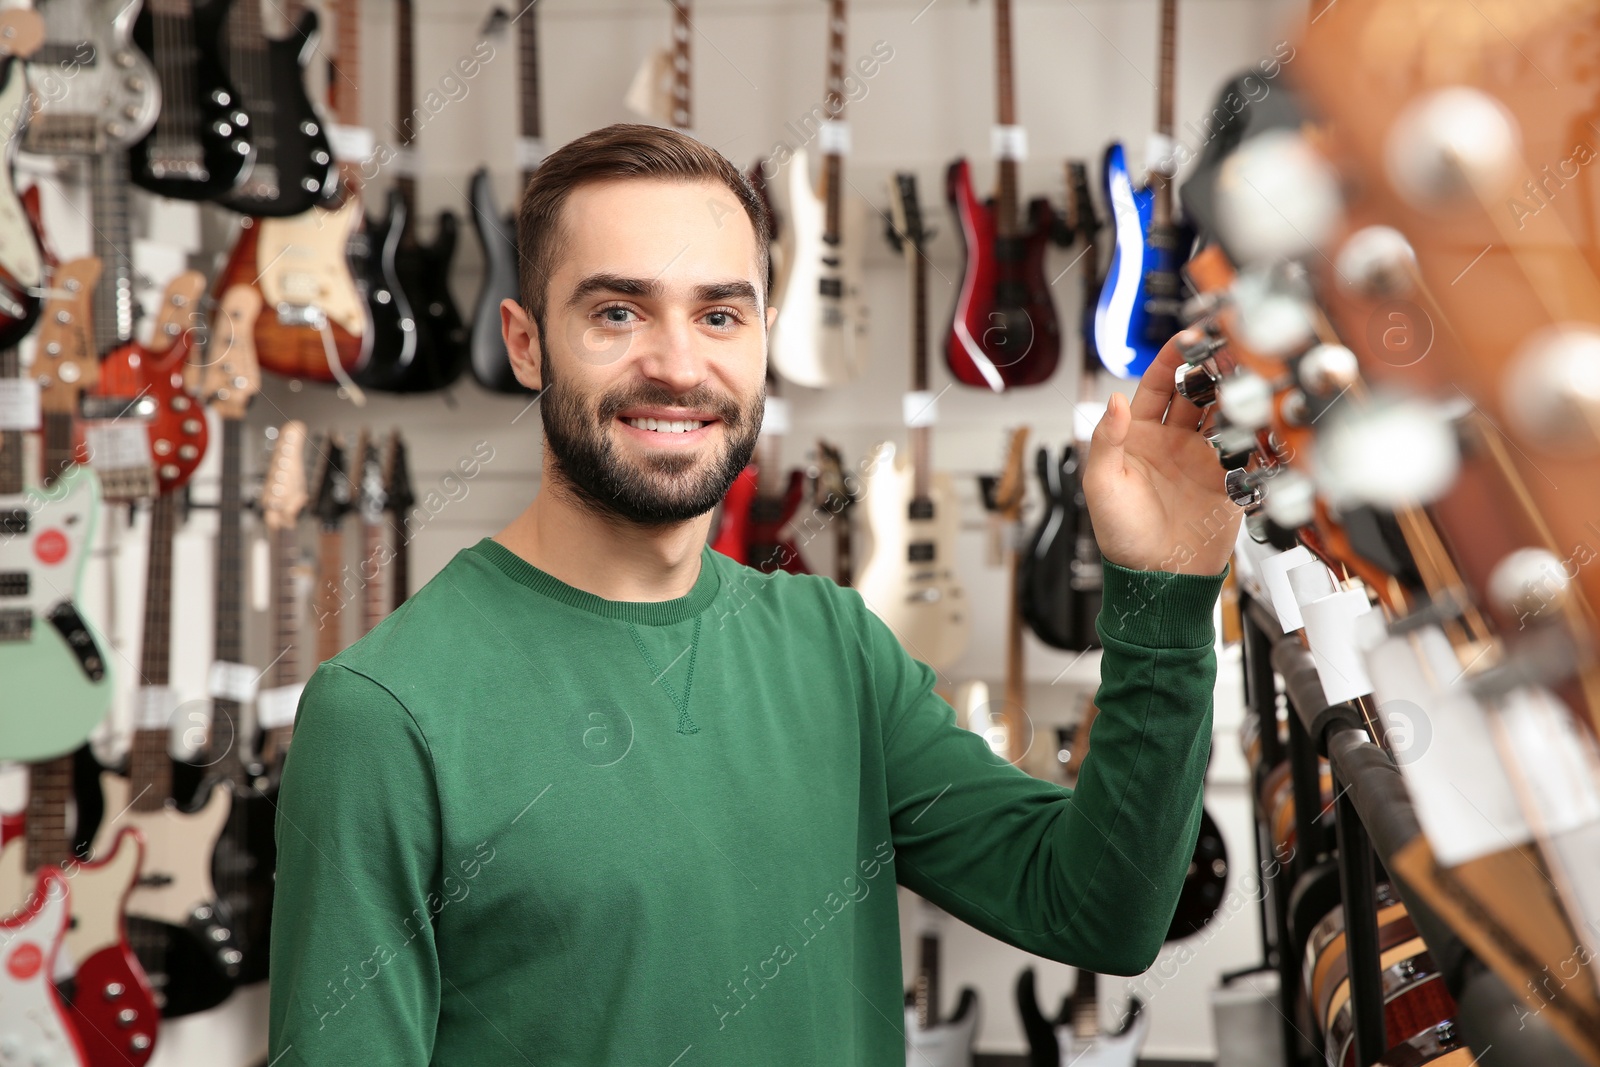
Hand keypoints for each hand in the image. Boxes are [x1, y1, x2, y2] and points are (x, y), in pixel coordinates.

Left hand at [1083, 336, 1241, 575]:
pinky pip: (1245, 447)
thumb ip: (1106, 440)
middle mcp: (1173, 442)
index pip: (1157, 385)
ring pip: (1224, 413)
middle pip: (1196, 392)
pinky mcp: (1229, 479)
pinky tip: (1261, 414)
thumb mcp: (1101, 485)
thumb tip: (1114, 400)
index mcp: (1139, 436)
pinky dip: (1254, 430)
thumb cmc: (1122, 537)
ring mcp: (1203, 458)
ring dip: (1234, 393)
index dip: (1171, 361)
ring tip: (1247, 374)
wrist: (1158, 578)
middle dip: (1211, 368)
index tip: (1187, 340)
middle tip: (1228, 349)